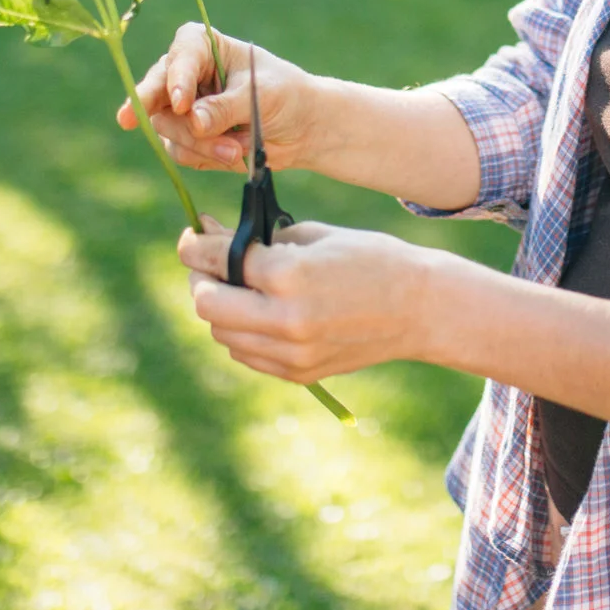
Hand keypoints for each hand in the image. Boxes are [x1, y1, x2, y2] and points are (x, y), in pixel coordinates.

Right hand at [118, 23, 333, 172]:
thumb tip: (193, 121)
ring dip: (200, 143)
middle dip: (173, 118)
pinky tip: (232, 154)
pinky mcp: (186, 138)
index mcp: (204, 47)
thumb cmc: (284, 94)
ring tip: (237, 150)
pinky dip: (206, 157)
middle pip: (158, 93)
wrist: (301, 127)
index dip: (177, 78)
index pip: (182, 54)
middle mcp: (184, 74)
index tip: (183, 104)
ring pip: (167, 127)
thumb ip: (225, 108)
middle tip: (156, 126)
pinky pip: (181, 151)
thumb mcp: (259, 96)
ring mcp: (180, 108)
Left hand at [177, 216, 442, 383]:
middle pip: (207, 305)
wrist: (420, 308)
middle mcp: (285, 319)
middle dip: (200, 280)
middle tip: (206, 265)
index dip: (195, 246)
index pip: (218, 260)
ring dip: (219, 309)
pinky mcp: (299, 374)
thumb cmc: (370, 259)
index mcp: (290, 275)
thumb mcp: (314, 235)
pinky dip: (241, 333)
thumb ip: (260, 240)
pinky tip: (257, 313)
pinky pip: (247, 355)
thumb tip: (210, 235)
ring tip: (235, 288)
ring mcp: (292, 353)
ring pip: (223, 335)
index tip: (189, 238)